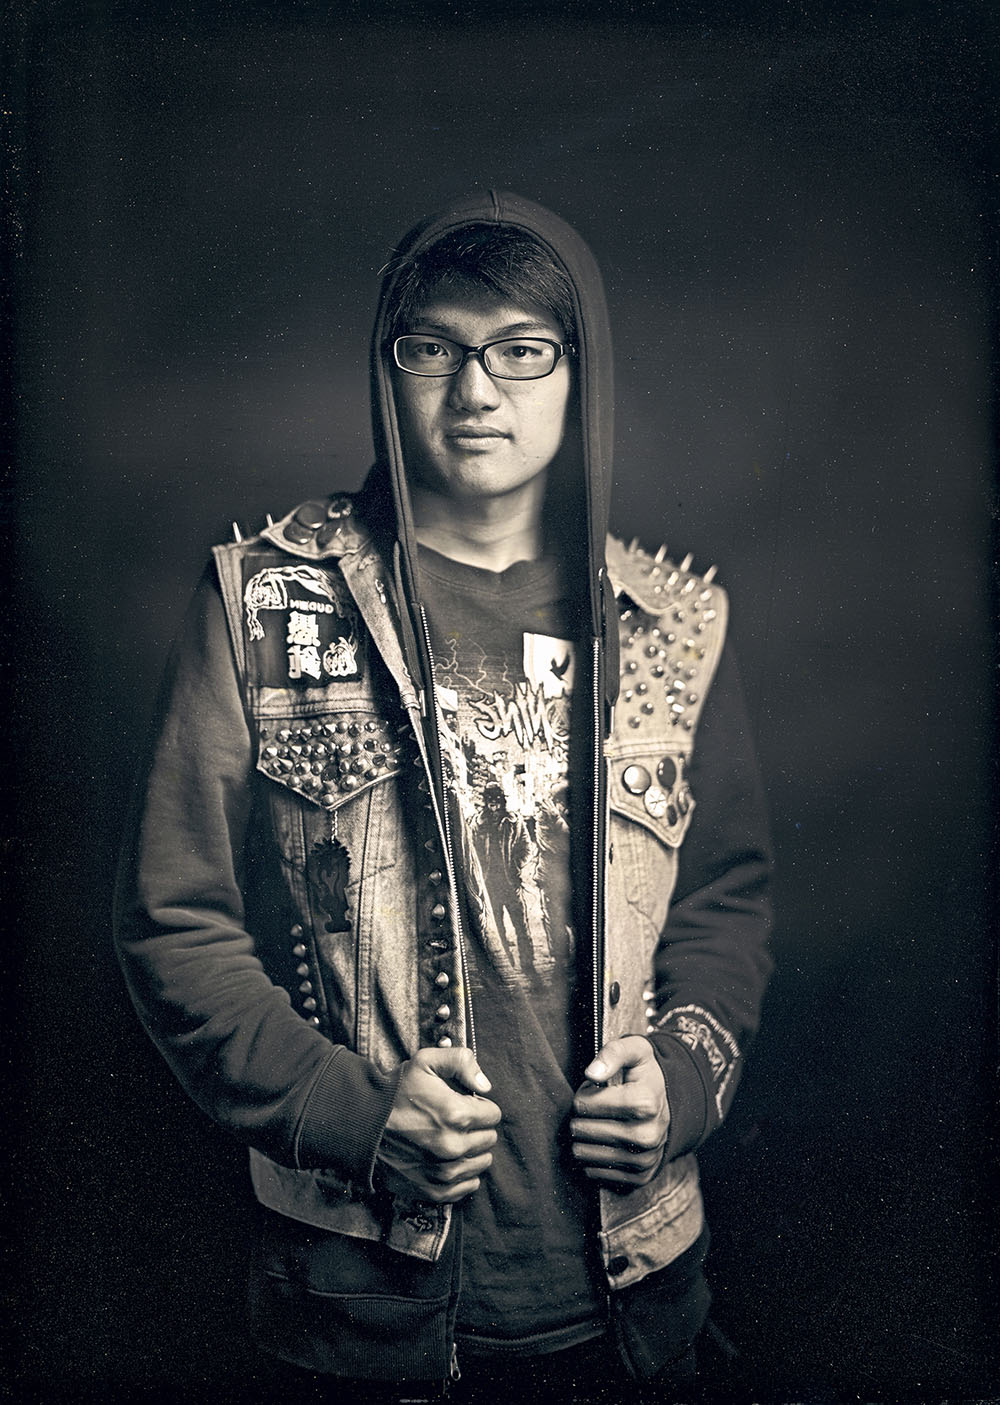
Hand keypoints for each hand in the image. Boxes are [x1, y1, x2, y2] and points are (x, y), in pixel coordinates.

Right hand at [377, 1047, 501, 1203]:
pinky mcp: (434, 1191)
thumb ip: (461, 1062)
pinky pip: (468, 1186)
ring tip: (450, 1139)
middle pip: (489, 1139)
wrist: (362, 1126)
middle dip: (476, 1128)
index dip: (479, 1106)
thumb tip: (486, 1084)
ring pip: (481, 1163)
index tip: (463, 1104)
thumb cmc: (395, 1092)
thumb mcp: (425, 1061)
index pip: (493, 1114)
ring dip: (472, 1151)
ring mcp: (444, 1172)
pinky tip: (447, 1160)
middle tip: (454, 1122)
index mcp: (456, 1114)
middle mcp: (453, 1146)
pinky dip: (463, 1175)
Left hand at [570, 1036, 669, 1187]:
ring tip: (603, 1123)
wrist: (669, 1106)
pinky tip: (608, 1142)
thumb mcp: (635, 1050)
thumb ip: (613, 1052)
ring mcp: (642, 1161)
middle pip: (580, 1129)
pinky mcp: (637, 1179)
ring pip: (582, 1153)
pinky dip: (594, 1156)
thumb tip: (591, 1073)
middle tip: (600, 1107)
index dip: (585, 1093)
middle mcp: (646, 1137)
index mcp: (645, 1103)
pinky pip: (592, 1172)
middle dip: (583, 1115)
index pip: (582, 1104)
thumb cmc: (644, 1075)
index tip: (599, 1089)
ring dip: (586, 1137)